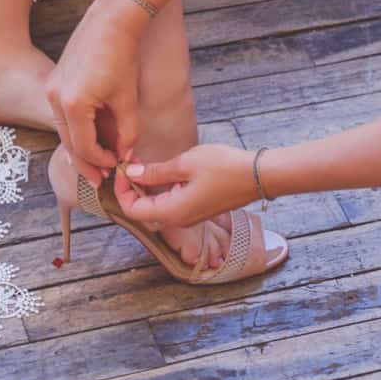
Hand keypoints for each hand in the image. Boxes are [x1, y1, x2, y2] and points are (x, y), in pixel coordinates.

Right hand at [45, 0, 145, 183]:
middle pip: (69, 142)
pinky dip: (76, 128)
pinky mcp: (54, 82)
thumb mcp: (127, 100)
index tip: (116, 168)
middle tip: (102, 178)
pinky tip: (92, 135)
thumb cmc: (121, 58)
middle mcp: (55, 98)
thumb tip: (124, 155)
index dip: (101, 161)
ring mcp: (51, 89)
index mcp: (73, 104)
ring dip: (81, 145)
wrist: (110, 22)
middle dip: (86, 161)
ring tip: (99, 159)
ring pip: (63, 130)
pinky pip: (62, 114)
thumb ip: (126, 132)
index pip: (84, 147)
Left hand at [115, 144, 258, 230]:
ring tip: (140, 161)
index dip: (121, 189)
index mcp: (173, 212)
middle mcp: (179, 219)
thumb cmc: (224, 167)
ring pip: (155, 205)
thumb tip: (130, 172)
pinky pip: (169, 202)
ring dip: (144, 186)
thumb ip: (154, 171)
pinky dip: (159, 188)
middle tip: (129, 160)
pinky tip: (158, 169)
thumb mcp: (184, 163)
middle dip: (130, 186)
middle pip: (142, 209)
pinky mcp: (197, 209)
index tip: (122, 167)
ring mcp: (189, 215)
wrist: (259, 175)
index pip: (132, 210)